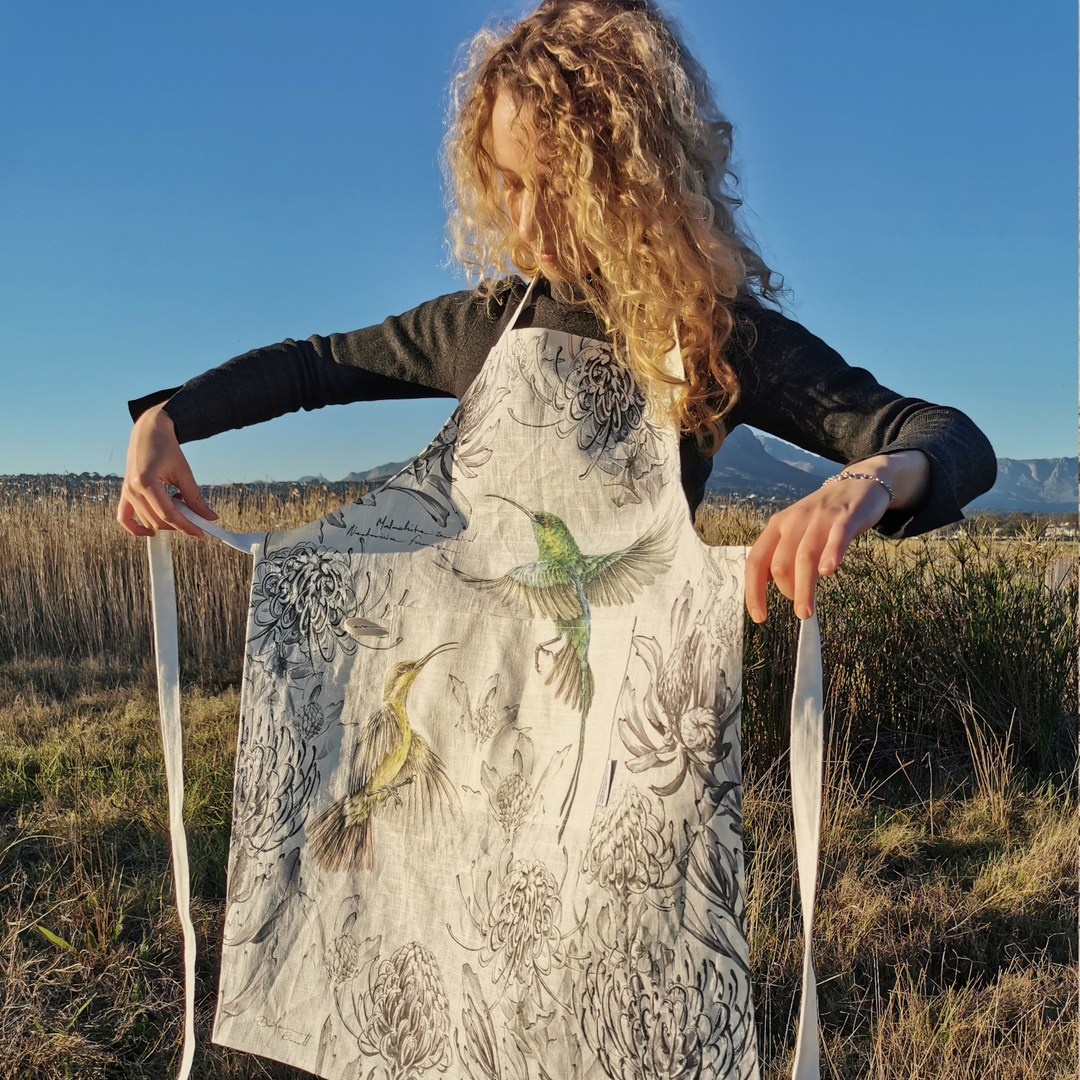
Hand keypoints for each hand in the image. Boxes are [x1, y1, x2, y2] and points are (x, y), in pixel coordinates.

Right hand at [116, 404, 216, 536]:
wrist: (149, 432)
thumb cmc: (166, 448)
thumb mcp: (184, 472)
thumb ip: (195, 497)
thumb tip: (209, 517)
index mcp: (146, 482)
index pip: (168, 514)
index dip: (186, 526)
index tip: (200, 532)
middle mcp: (132, 489)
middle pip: (157, 520)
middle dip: (178, 524)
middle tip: (194, 518)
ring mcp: (126, 491)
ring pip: (146, 520)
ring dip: (165, 521)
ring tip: (179, 505)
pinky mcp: (124, 492)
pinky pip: (124, 517)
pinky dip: (135, 528)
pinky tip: (150, 531)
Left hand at [744, 451, 928, 621]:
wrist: (857, 483)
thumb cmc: (823, 517)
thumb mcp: (795, 531)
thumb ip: (782, 554)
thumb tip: (767, 583)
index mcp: (776, 526)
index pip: (756, 561)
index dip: (754, 591)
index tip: (759, 616)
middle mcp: (793, 521)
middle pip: (779, 563)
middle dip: (786, 591)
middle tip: (800, 609)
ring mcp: (819, 518)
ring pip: (804, 556)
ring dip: (803, 588)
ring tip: (805, 611)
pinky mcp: (845, 518)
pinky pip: (836, 538)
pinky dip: (830, 555)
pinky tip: (828, 572)